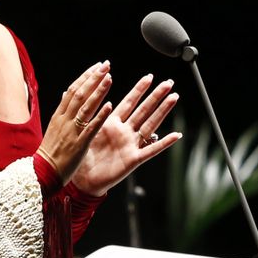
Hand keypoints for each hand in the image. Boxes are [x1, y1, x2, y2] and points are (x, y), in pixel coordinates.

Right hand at [35, 62, 112, 181]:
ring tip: (109, 78)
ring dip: (98, 91)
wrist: (42, 172)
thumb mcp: (54, 127)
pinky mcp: (79, 144)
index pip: (72, 90)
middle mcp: (64, 120)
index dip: (86, 77)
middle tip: (106, 64)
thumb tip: (65, 93)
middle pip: (79, 94)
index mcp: (58, 115)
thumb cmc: (50, 151)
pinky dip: (100, 116)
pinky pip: (91, 127)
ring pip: (85, 107)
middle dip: (94, 78)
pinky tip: (110, 106)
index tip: (97, 66)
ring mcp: (71, 131)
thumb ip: (62, 110)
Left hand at [68, 74, 181, 195]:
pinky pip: (151, 151)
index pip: (129, 102)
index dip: (139, 89)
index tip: (149, 77)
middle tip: (169, 82)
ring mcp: (131, 145)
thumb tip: (81, 94)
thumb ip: (89, 115)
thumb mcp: (84, 132)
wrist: (82, 181)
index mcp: (111, 124)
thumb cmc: (81, 158)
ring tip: (173, 98)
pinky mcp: (133, 160)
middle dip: (156, 95)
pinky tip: (176, 135)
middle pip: (144, 110)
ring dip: (162, 111)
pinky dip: (164, 143)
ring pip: (150, 124)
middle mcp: (124, 132)